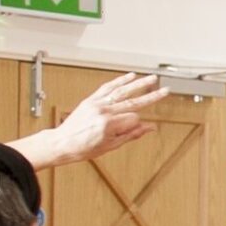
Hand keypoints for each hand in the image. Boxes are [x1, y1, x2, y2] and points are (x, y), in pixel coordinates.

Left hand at [28, 73, 167, 167]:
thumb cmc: (82, 148)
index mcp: (108, 124)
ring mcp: (96, 104)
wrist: (61, 143)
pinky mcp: (91, 100)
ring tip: (151, 79)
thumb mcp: (110, 146)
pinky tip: (130, 76)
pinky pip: (107, 87)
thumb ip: (132, 134)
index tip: (137, 128)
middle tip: (164, 91)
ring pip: (122, 91)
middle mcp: (103, 111)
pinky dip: (119, 81)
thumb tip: (149, 128)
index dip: (137, 124)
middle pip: (133, 101)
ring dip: (138, 83)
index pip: (133, 118)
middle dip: (151, 96)